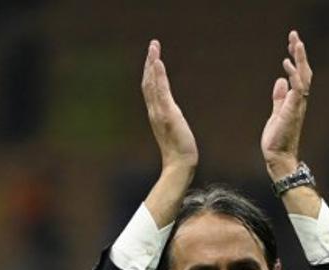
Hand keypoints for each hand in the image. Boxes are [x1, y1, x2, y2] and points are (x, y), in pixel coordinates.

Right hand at [141, 40, 196, 173]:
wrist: (180, 164)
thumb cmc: (179, 151)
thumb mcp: (174, 131)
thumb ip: (171, 121)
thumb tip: (171, 118)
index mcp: (156, 113)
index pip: (151, 89)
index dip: (150, 72)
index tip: (153, 57)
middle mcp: (155, 111)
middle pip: (149, 82)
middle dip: (150, 62)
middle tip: (153, 44)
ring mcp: (159, 111)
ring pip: (152, 83)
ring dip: (153, 64)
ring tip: (154, 48)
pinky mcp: (167, 113)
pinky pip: (161, 91)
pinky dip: (158, 76)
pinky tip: (158, 63)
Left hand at [261, 30, 312, 178]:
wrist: (278, 158)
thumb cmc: (278, 140)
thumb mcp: (276, 113)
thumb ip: (279, 98)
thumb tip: (280, 81)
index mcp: (296, 100)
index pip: (300, 74)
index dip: (296, 58)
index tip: (292, 42)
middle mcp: (300, 100)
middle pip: (304, 71)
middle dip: (299, 53)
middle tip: (294, 35)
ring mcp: (298, 105)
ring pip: (304, 76)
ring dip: (300, 58)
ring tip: (295, 42)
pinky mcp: (293, 110)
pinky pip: (297, 89)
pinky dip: (293, 74)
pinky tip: (286, 63)